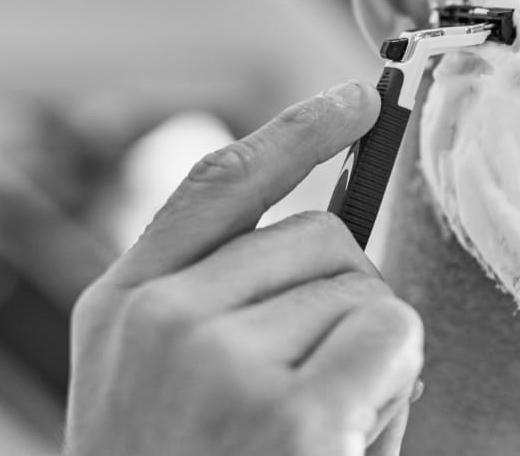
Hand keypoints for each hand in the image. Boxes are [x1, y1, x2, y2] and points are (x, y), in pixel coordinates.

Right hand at [65, 82, 423, 455]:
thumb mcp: (172, 389)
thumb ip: (233, 309)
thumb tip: (342, 244)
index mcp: (124, 309)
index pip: (217, 186)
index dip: (297, 133)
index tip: (359, 97)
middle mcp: (160, 321)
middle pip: (325, 240)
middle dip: (349, 307)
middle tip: (314, 399)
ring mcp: (215, 362)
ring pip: (368, 292)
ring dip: (373, 361)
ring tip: (316, 437)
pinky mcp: (284, 413)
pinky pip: (393, 337)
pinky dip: (395, 387)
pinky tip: (342, 441)